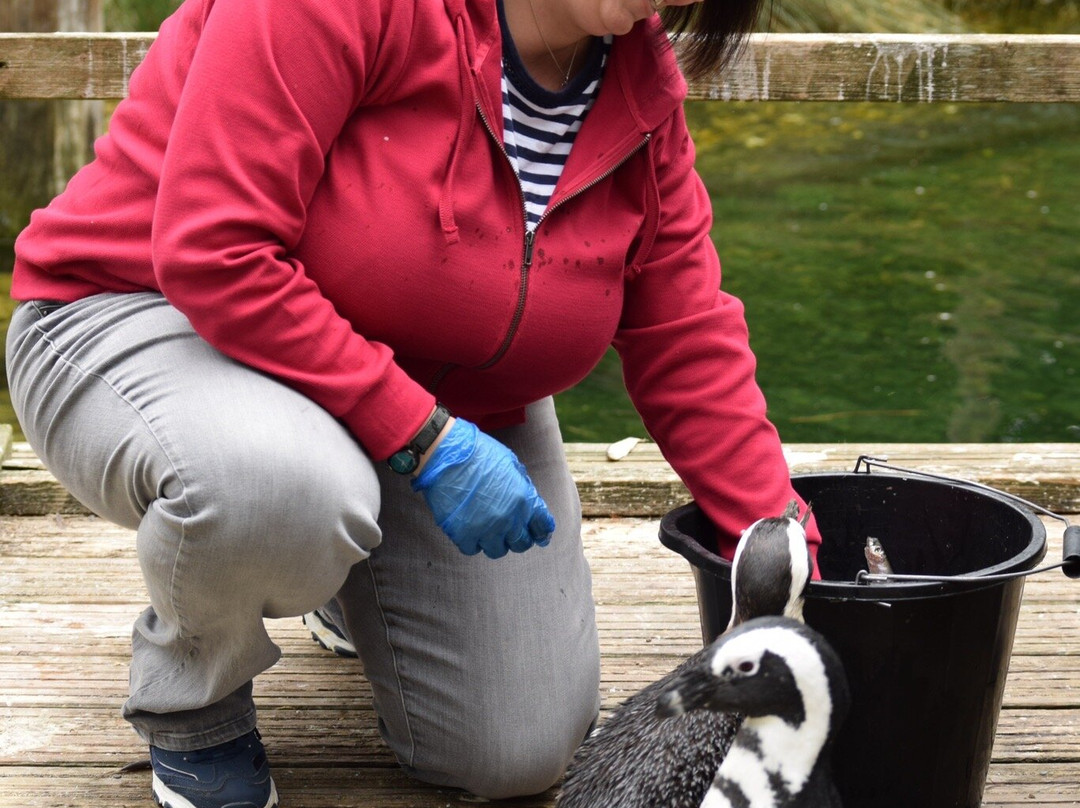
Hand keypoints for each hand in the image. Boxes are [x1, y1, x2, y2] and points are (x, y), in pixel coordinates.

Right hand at [411, 418, 554, 557]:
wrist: (446, 454)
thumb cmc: (479, 453)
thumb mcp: (511, 464)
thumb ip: (523, 487)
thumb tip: (531, 504)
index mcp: (524, 499)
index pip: (542, 527)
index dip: (541, 531)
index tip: (537, 533)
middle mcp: (509, 518)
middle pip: (521, 544)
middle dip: (517, 538)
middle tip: (508, 531)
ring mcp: (486, 529)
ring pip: (498, 551)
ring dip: (494, 541)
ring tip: (485, 529)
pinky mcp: (463, 534)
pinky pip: (472, 549)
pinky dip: (471, 542)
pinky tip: (468, 529)